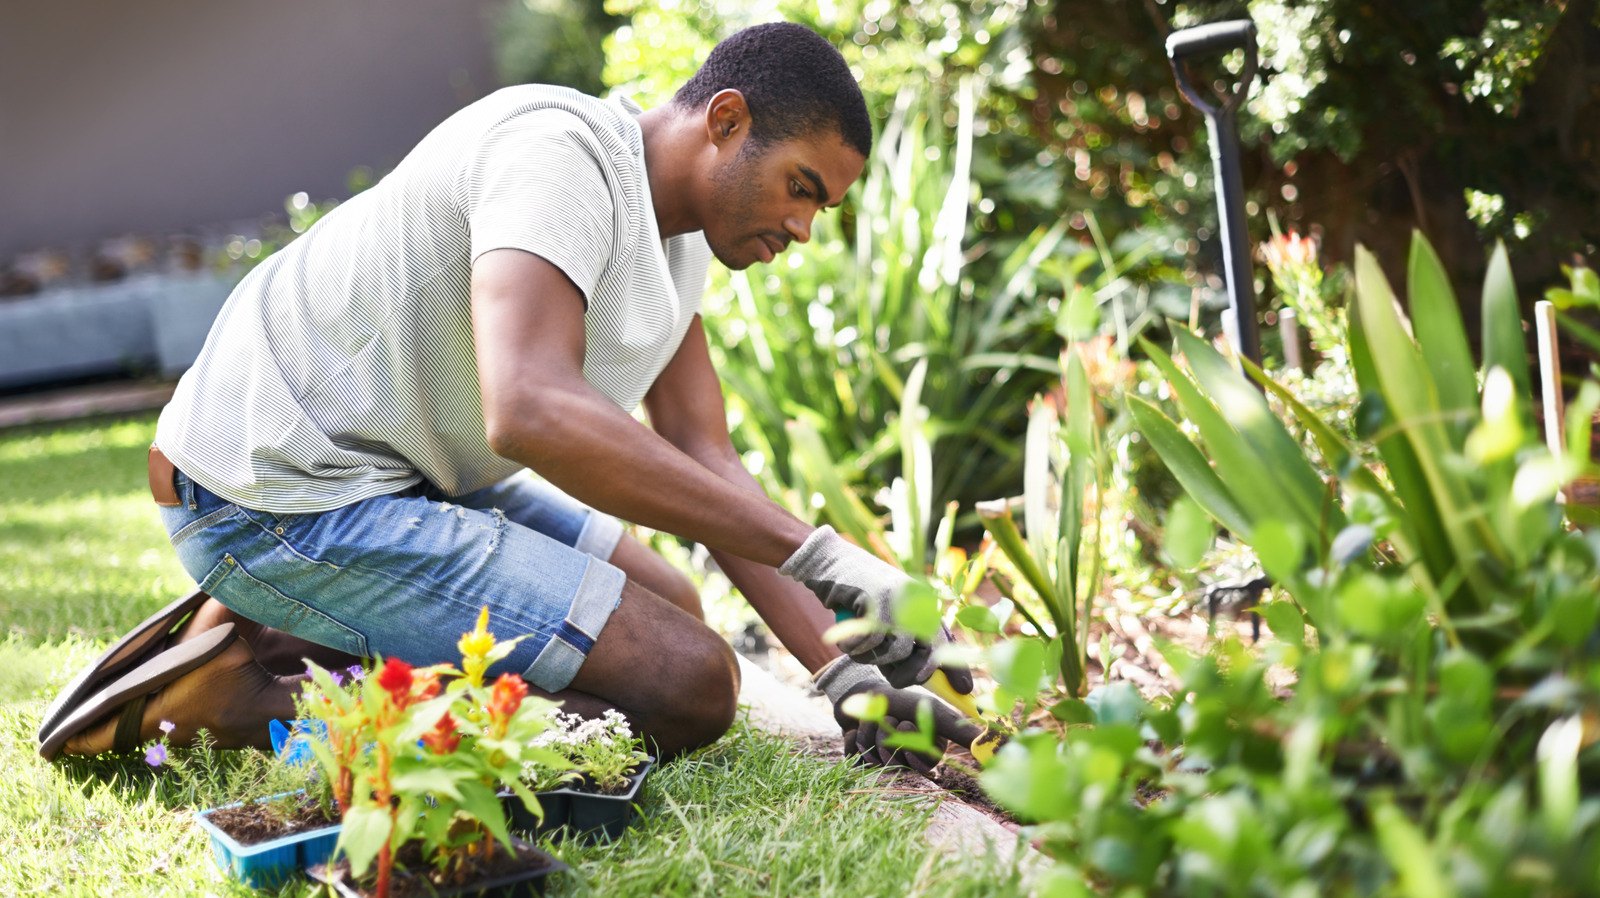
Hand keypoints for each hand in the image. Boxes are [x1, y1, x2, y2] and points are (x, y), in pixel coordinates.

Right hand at [781, 526, 963, 687]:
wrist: (827, 562)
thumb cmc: (854, 596)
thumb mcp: (885, 615)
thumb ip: (903, 639)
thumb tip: (925, 675)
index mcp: (922, 602)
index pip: (946, 640)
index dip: (956, 667)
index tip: (964, 689)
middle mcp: (916, 599)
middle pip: (930, 651)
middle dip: (912, 674)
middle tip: (894, 679)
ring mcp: (898, 598)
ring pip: (899, 650)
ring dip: (874, 659)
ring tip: (857, 650)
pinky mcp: (877, 599)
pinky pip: (873, 642)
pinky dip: (856, 649)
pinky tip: (846, 643)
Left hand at [814, 657, 980, 775]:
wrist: (867, 693)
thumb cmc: (904, 702)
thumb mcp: (935, 714)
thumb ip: (961, 731)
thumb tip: (1000, 748)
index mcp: (925, 753)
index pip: (923, 765)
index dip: (913, 747)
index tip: (908, 725)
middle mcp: (905, 762)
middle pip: (897, 763)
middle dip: (890, 735)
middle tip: (889, 719)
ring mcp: (881, 763)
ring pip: (874, 760)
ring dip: (870, 732)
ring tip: (872, 720)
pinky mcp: (858, 761)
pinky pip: (853, 757)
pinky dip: (853, 737)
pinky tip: (855, 728)